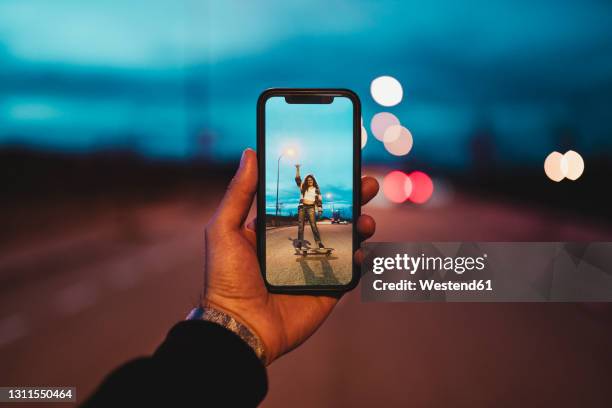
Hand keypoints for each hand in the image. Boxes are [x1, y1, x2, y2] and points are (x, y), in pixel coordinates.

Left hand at [203, 149, 377, 363]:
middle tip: (367, 184)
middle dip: (354, 199)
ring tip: (366, 220)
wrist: (239, 325)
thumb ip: (239, 193)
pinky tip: (361, 250)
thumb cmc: (226, 279)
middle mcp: (298, 246)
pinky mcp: (327, 290)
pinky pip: (351, 272)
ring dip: (362, 226)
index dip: (323, 185)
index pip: (305, 202)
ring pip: (347, 241)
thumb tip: (250, 152)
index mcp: (276, 230)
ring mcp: (315, 267)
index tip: (340, 166)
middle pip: (333, 217)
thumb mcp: (224, 229)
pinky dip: (361, 259)